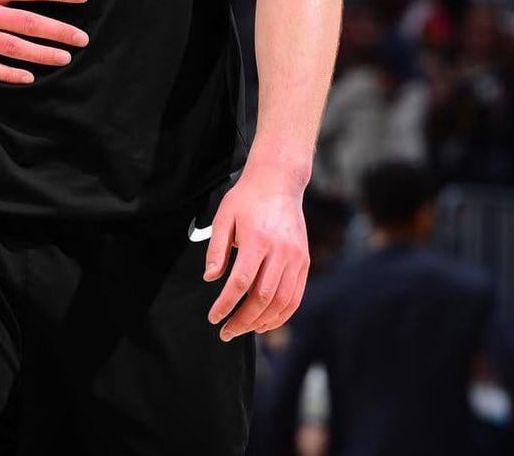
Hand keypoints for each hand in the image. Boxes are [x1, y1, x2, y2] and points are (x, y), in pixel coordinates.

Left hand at [203, 163, 308, 339]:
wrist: (279, 182)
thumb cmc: (247, 199)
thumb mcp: (224, 216)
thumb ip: (216, 249)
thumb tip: (210, 278)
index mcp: (258, 240)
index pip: (240, 283)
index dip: (226, 304)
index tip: (214, 316)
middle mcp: (280, 252)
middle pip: (262, 297)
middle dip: (243, 320)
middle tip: (226, 331)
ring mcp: (295, 258)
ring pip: (282, 302)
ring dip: (262, 322)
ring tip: (244, 328)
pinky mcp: (303, 262)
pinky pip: (295, 297)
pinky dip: (281, 315)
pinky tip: (265, 321)